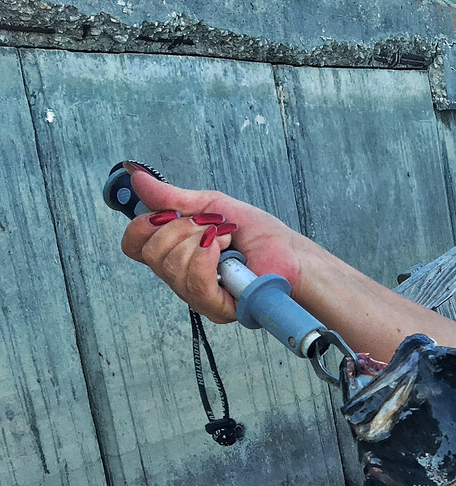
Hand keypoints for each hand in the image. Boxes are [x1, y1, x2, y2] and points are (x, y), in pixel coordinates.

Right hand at [119, 164, 308, 323]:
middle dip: (181, 229)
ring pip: (171, 267)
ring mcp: (197, 296)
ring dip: (201, 242)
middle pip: (151, 254)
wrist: (291, 254)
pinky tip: (224, 251)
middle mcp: (180, 278)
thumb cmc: (259, 236)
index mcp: (175, 254)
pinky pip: (195, 283)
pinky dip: (207, 259)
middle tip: (212, 226)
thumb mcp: (212, 206)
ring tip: (225, 239)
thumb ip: (173, 197)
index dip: (143, 225)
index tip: (170, 213)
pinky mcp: (217, 308)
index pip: (133, 246)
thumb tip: (137, 177)